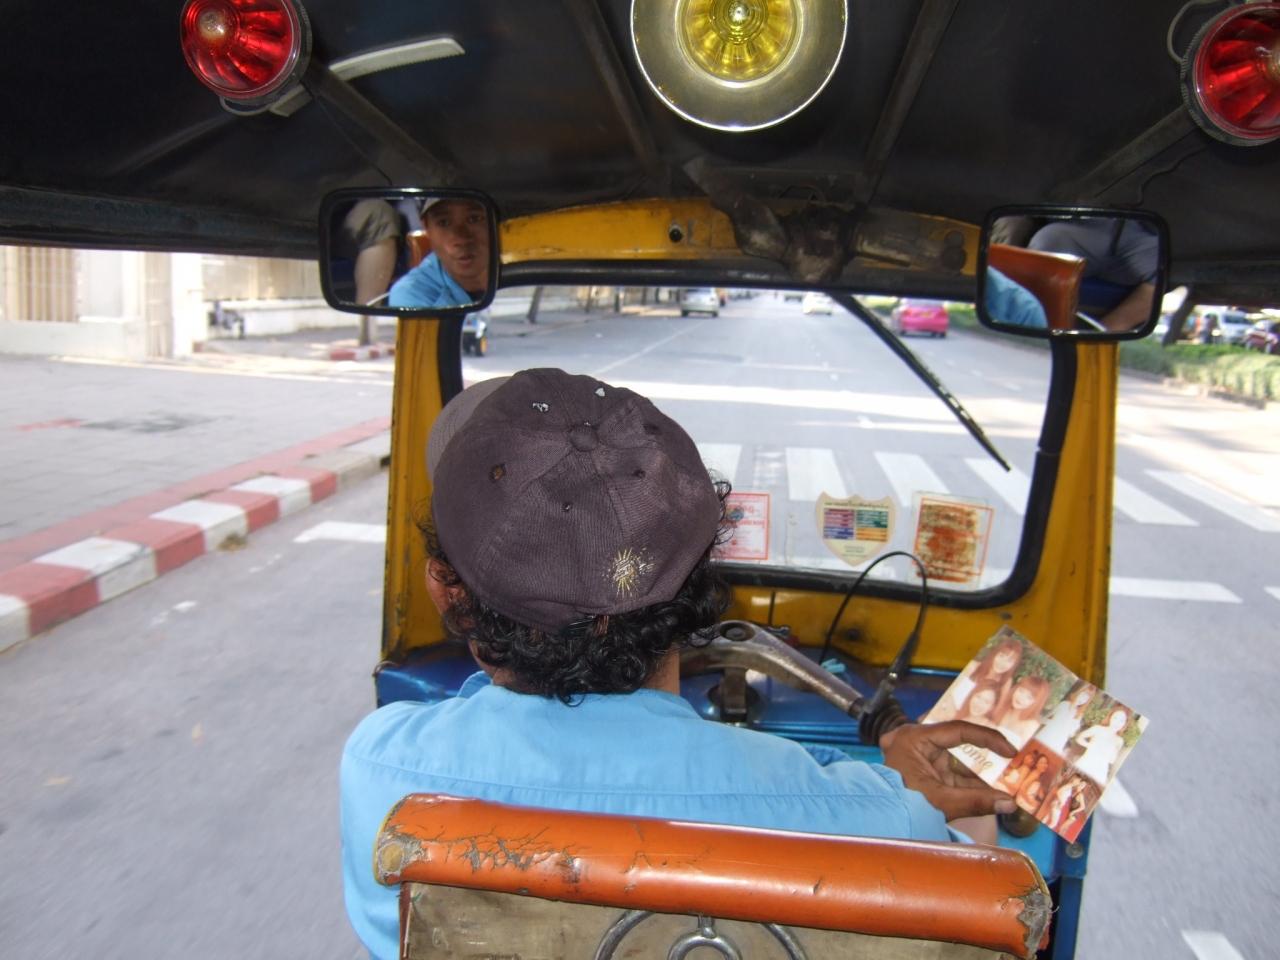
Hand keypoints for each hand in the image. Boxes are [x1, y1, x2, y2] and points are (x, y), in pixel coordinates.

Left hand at [878, 721, 1018, 820]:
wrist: (878, 820)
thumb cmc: (901, 805)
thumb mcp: (942, 802)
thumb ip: (978, 801)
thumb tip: (1011, 803)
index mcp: (915, 738)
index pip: (958, 730)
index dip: (988, 739)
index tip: (1011, 750)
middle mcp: (916, 742)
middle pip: (960, 745)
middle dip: (986, 756)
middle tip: (1014, 761)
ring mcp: (920, 757)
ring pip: (958, 762)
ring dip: (981, 775)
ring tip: (1010, 781)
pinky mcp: (925, 772)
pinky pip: (952, 774)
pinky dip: (971, 784)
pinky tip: (994, 793)